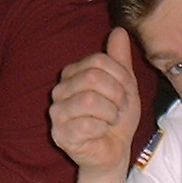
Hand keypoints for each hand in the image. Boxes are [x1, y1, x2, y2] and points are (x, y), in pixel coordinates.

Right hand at [51, 28, 142, 175]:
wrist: (114, 151)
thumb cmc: (116, 117)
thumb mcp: (124, 85)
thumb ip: (119, 59)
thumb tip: (119, 30)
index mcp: (72, 74)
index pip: (98, 61)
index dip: (120, 77)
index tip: (125, 93)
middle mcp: (59, 90)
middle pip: (93, 78)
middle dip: (116, 96)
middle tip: (118, 109)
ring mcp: (56, 113)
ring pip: (90, 100)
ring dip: (110, 113)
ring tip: (110, 120)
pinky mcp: (59, 134)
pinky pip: (87, 125)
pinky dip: (102, 129)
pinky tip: (101, 133)